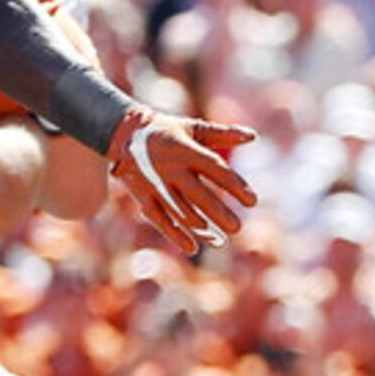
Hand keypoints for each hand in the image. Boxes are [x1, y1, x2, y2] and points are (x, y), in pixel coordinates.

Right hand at [106, 107, 256, 253]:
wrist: (121, 132)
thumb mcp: (193, 128)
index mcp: (186, 150)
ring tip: (221, 242)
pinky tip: (192, 248)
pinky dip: (173, 234)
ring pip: (179, 210)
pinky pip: (158, 218)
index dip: (235, 185)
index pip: (215, 169)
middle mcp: (171, 168)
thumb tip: (253, 136)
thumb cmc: (167, 131)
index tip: (253, 202)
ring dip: (200, 228)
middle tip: (237, 228)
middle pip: (198, 195)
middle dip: (218, 213)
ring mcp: (155, 183)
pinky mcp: (142, 196)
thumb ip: (222, 134)